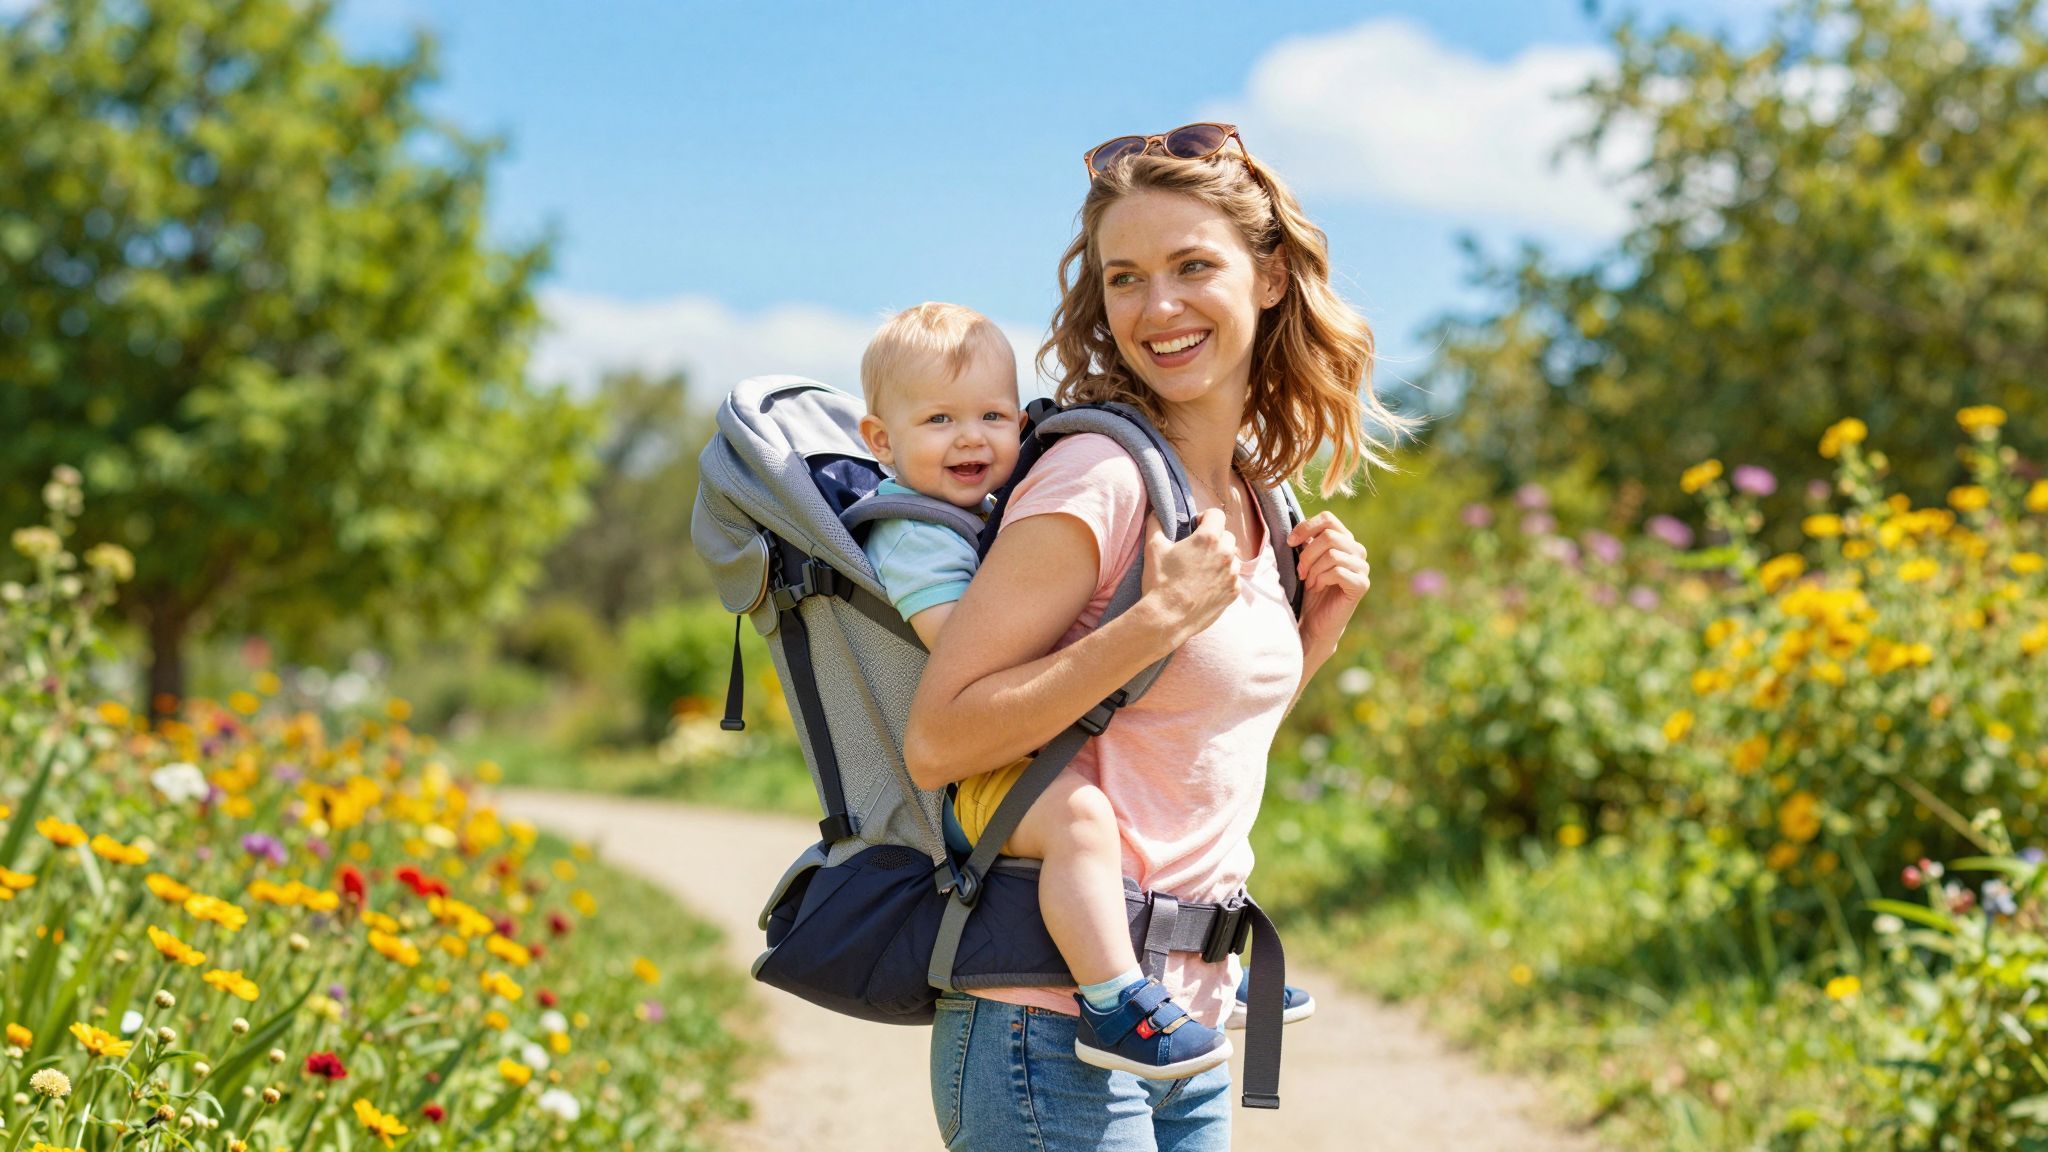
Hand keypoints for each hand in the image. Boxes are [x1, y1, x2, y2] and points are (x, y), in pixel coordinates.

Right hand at [1141, 508, 1239, 645]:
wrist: (1167, 618)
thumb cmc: (1160, 582)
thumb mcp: (1153, 548)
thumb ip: (1156, 523)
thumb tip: (1155, 512)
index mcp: (1208, 538)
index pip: (1216, 514)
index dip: (1204, 517)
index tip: (1195, 527)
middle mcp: (1225, 554)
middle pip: (1227, 536)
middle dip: (1214, 539)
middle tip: (1197, 550)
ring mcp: (1232, 574)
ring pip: (1232, 557)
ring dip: (1221, 559)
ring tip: (1202, 570)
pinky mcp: (1233, 592)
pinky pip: (1233, 578)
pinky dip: (1223, 578)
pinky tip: (1206, 585)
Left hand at [1288, 511, 1370, 657]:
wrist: (1315, 621)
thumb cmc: (1309, 590)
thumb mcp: (1305, 561)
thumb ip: (1306, 541)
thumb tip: (1295, 524)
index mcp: (1344, 540)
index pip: (1328, 519)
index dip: (1306, 527)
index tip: (1290, 542)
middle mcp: (1357, 550)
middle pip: (1329, 536)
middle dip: (1307, 554)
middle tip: (1300, 571)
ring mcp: (1362, 567)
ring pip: (1332, 554)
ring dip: (1313, 569)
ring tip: (1308, 581)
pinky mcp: (1362, 584)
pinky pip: (1338, 571)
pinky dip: (1321, 579)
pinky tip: (1318, 587)